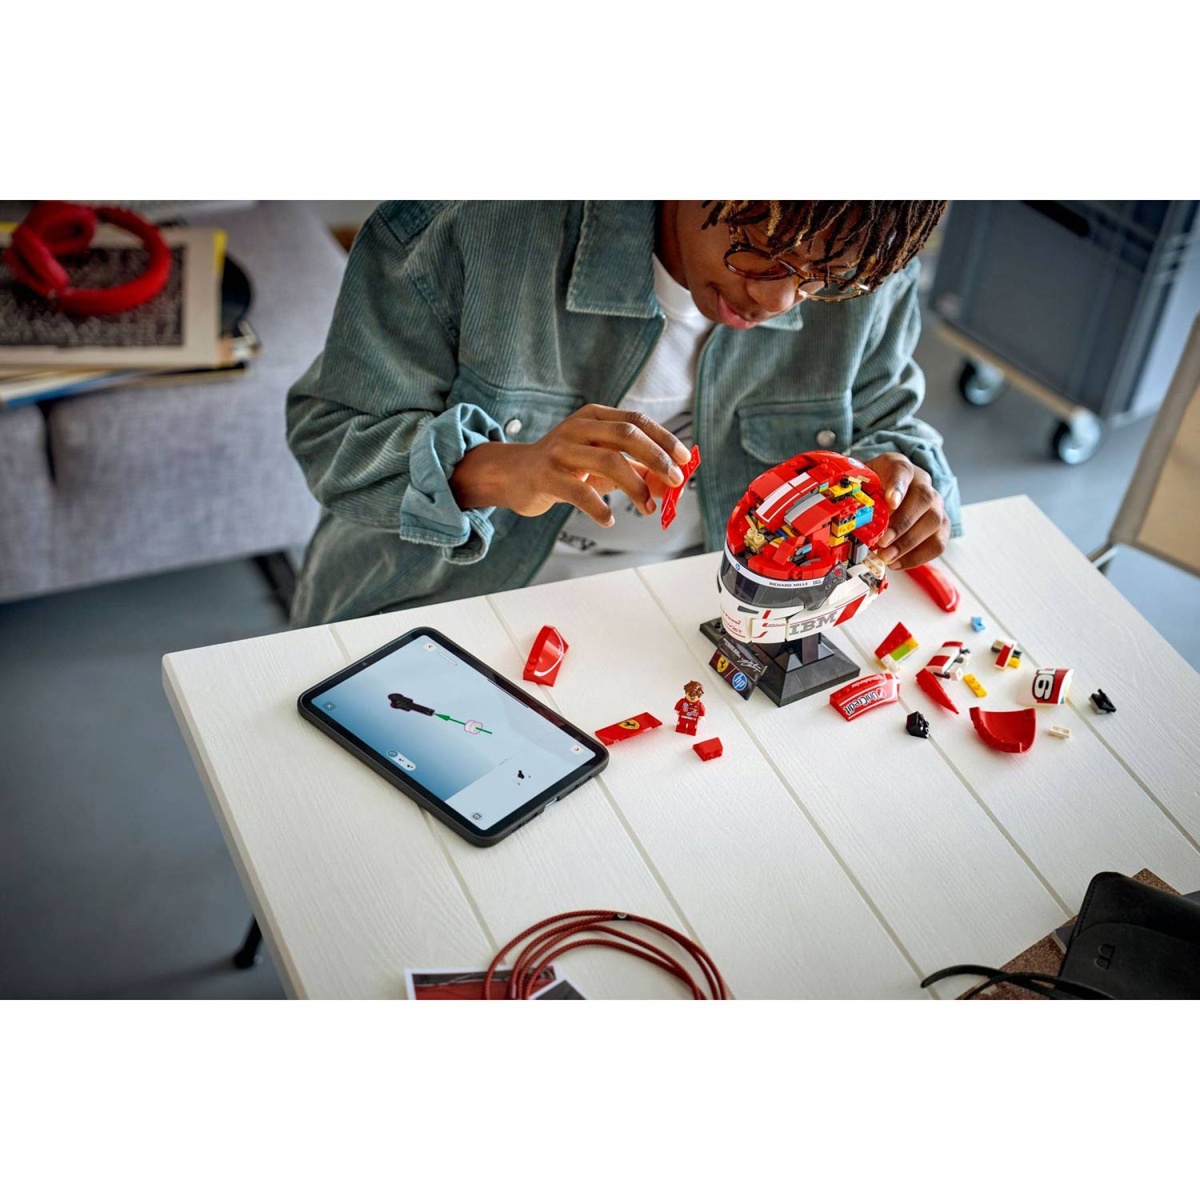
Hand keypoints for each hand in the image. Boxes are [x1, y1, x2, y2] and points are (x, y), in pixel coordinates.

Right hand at [500, 404, 691, 525]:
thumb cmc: (562, 467)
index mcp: (593, 417)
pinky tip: (609, 519)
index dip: (664, 439)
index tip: (685, 459)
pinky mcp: (546, 476)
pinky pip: (580, 492)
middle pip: (626, 435)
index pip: (636, 421)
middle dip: (657, 458)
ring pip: (608, 461)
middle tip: (675, 482)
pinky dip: (599, 508)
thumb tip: (668, 483)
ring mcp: (560, 450)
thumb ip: (632, 468)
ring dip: (636, 487)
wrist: (513, 475)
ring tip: (648, 508)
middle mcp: (577, 428)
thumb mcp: (598, 462)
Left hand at [863, 452, 949, 569]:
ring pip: (934, 521)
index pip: (902, 470)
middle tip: (882, 541)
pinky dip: (917, 557)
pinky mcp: (941, 525)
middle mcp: (923, 483)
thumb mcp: (859, 484)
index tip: (890, 501)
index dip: (898, 485)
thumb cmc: (872, 489)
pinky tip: (896, 562)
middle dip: (902, 523)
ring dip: (909, 543)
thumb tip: (837, 512)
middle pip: (924, 498)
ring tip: (886, 556)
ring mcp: (936, 504)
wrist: (888, 490)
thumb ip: (854, 494)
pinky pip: (938, 543)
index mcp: (900, 467)